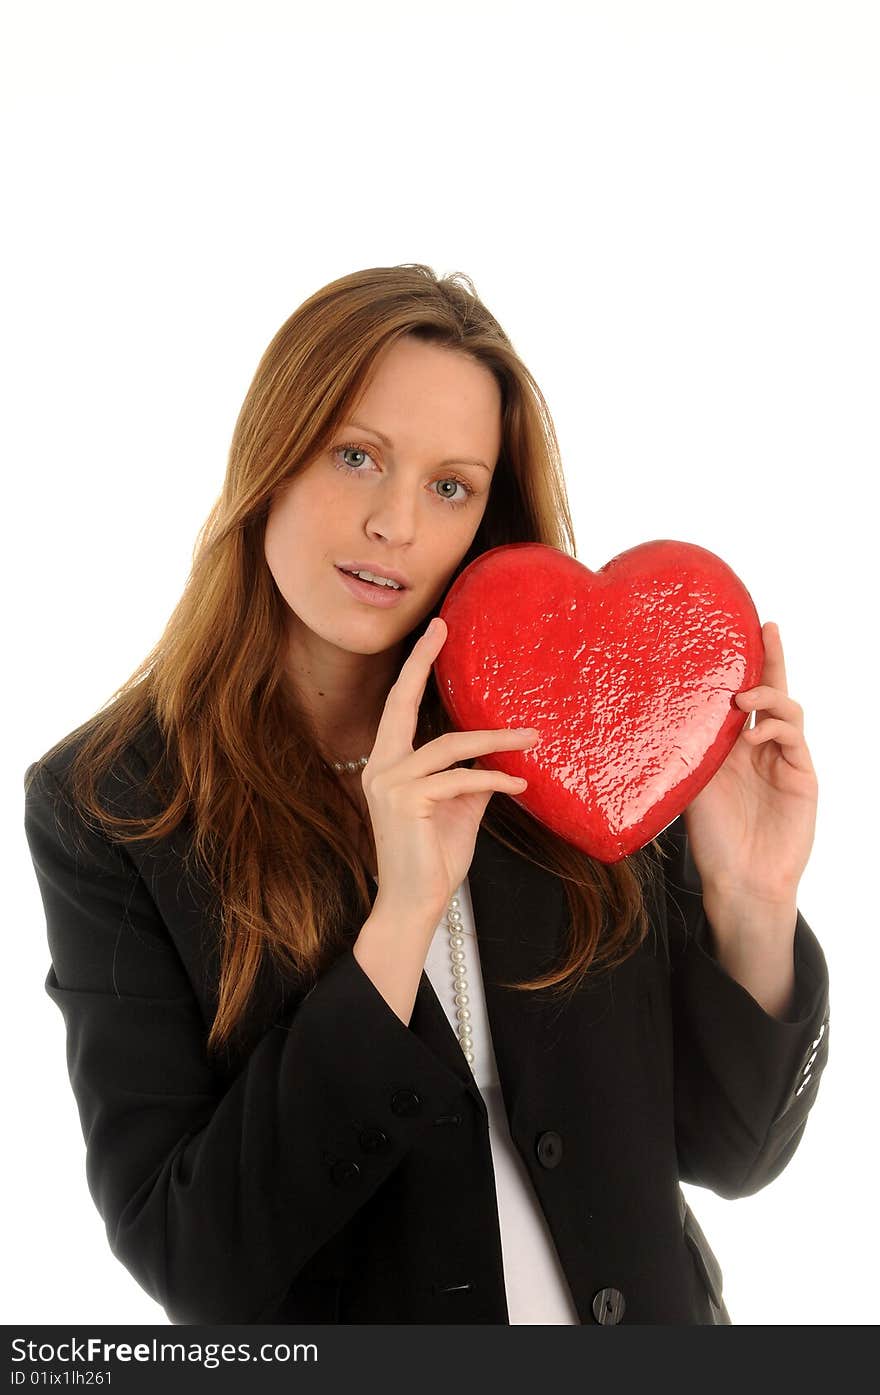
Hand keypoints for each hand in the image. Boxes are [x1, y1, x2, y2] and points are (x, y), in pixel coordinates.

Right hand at [362, 616, 536, 920]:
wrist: (415, 905)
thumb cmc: (434, 860)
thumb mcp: (459, 809)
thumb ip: (472, 776)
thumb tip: (500, 752)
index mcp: (388, 765)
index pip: (400, 707)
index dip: (416, 668)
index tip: (434, 632)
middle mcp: (381, 767)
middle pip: (401, 702)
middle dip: (422, 662)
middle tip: (441, 627)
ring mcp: (389, 783)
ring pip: (450, 745)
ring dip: (496, 738)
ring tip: (531, 735)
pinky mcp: (407, 801)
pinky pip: (461, 778)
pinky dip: (494, 778)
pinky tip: (519, 782)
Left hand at [683, 621, 817, 906]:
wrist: (740, 881)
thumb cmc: (712, 839)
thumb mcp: (689, 786)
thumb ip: (687, 751)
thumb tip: (653, 715)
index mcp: (731, 746)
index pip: (739, 697)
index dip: (741, 667)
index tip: (733, 632)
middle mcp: (759, 747)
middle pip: (772, 692)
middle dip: (772, 658)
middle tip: (766, 627)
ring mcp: (784, 760)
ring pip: (786, 710)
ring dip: (767, 695)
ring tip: (741, 697)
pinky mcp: (802, 777)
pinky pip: (793, 739)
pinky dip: (775, 728)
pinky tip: (753, 735)